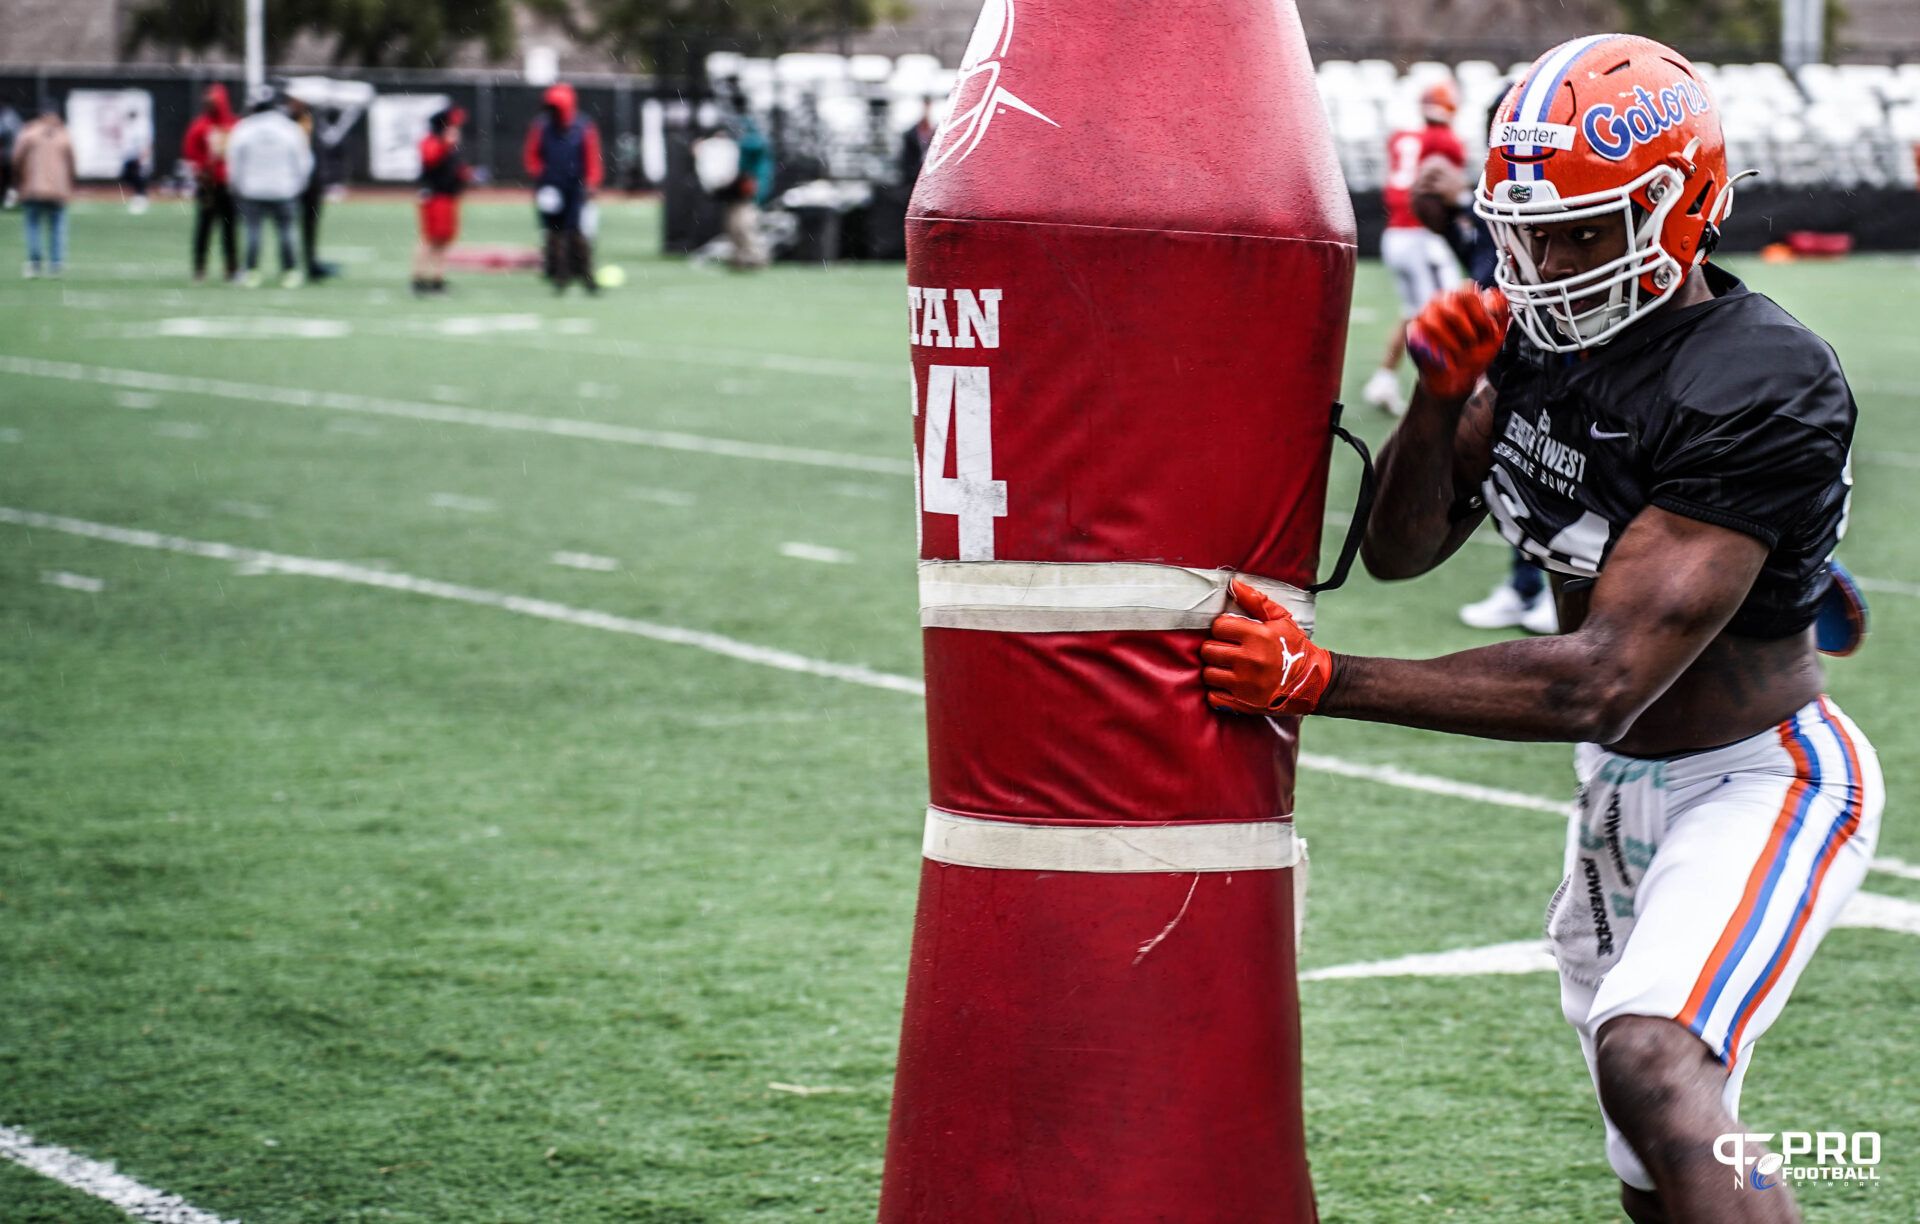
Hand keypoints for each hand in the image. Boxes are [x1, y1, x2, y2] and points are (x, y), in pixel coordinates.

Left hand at [1202, 580, 1334, 716]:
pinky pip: (1213, 696)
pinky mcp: (1243, 704)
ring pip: (1208, 674)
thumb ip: (1256, 601)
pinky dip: (1218, 691)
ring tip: (1228, 668)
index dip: (1223, 628)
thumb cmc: (1295, 648)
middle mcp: (1249, 660)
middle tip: (1227, 651)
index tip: (1231, 633)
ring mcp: (1245, 684)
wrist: (1313, 682)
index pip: (1219, 626)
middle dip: (1215, 648)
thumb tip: (1233, 584)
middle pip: (1208, 650)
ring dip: (1215, 670)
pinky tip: (1229, 685)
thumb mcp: (1281, 620)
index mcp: (1258, 636)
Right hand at [1406, 285, 1508, 400]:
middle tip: (1472, 343)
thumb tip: (1496, 293)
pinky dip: (1438, 351)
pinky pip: (1421, 334)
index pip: (1468, 290)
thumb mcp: (1496, 337)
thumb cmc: (1474, 355)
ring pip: (1435, 319)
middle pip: (1453, 300)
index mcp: (1462, 299)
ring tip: (1458, 352)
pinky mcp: (1412, 331)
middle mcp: (1442, 302)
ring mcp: (1425, 314)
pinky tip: (1447, 359)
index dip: (1480, 312)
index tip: (1487, 330)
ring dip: (1452, 341)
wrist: (1455, 380)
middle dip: (1467, 327)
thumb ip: (1500, 313)